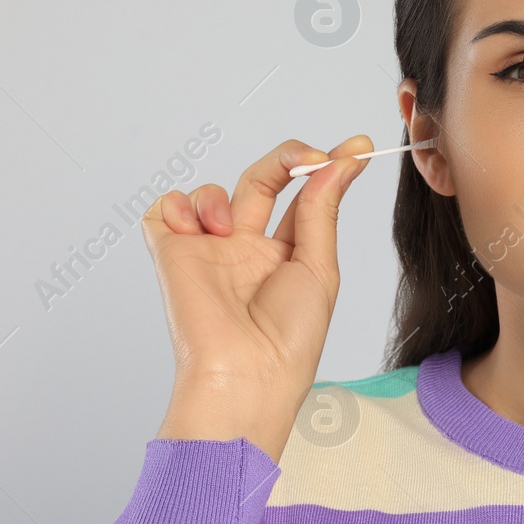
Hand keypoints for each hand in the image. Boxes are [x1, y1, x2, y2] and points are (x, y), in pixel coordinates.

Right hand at [143, 135, 373, 461]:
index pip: (304, 197)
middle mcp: (245, 250)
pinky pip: (165, 209)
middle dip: (288, 159)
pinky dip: (180, 206)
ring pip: (212, 192)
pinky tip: (201, 231)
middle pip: (261, 180)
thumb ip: (321, 211)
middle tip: (312, 157)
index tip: (358, 147)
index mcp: (284, 256)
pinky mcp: (172, 255)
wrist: (247, 376)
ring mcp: (208, 251)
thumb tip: (339, 164)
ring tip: (231, 230)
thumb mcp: (319, 268)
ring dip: (224, 197)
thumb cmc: (289, 340)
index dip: (327, 168)